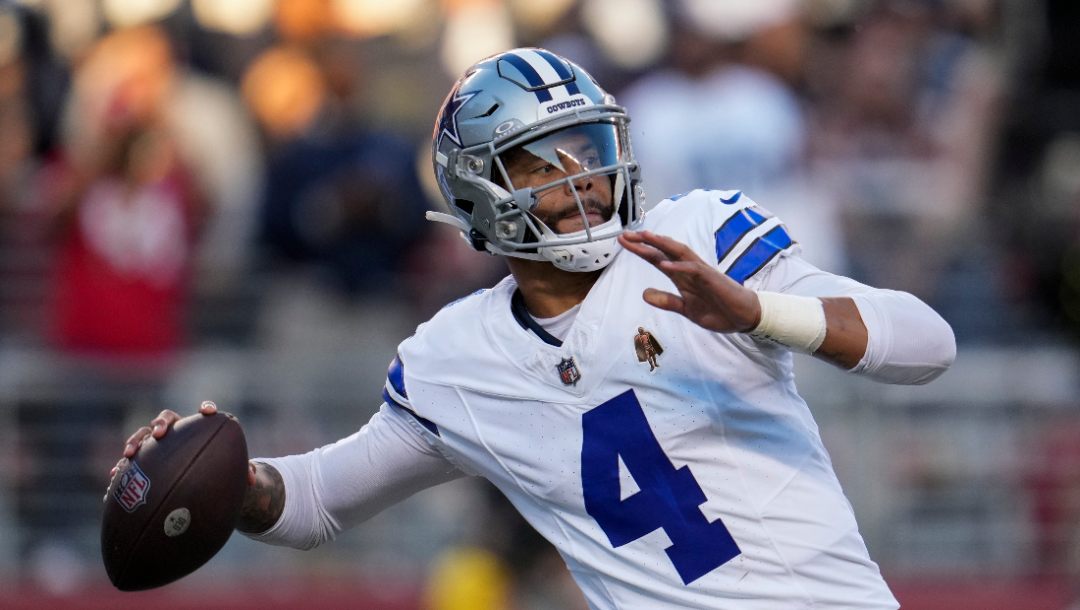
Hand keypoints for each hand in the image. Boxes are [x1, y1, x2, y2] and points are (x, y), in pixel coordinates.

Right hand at [110, 401, 257, 485]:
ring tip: (129, 454)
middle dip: (162, 423)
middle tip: (161, 434)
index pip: (204, 411)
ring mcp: (158, 443)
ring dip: (135, 440)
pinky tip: (114, 474)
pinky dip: (123, 465)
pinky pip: (131, 459)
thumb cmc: (218, 470)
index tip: (208, 411)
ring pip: (143, 434)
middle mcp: (178, 431)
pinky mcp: (144, 458)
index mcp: (200, 428)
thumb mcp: (231, 473)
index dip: (206, 408)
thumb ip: (243, 473)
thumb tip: (252, 481)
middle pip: (167, 418)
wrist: (200, 480)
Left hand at [618, 230, 760, 332]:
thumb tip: (644, 294)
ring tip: (644, 237)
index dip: (640, 250)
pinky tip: (665, 265)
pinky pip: (693, 270)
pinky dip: (679, 267)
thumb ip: (666, 301)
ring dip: (661, 244)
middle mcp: (689, 269)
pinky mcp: (712, 279)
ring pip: (679, 252)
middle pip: (664, 250)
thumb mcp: (685, 309)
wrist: (744, 316)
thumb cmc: (718, 310)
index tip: (623, 242)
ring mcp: (701, 272)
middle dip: (645, 242)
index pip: (657, 259)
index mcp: (682, 276)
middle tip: (625, 234)